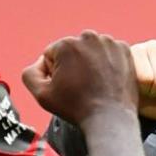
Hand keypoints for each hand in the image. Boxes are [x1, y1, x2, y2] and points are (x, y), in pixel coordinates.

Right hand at [23, 31, 137, 124]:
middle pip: (72, 50)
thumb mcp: (42, 95)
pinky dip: (107, 63)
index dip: (54, 73)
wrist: (110, 118)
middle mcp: (88, 37)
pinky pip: (108, 53)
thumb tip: (39, 63)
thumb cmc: (76, 107)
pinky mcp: (125, 50)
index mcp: (66, 44)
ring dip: (90, 63)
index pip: (52, 55)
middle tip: (80, 87)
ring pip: (91, 50)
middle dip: (72, 65)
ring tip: (94, 84)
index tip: (66, 87)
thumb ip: (30, 74)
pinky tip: (106, 80)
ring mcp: (109, 42)